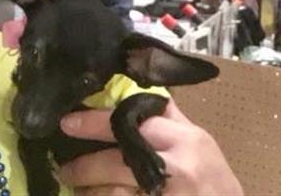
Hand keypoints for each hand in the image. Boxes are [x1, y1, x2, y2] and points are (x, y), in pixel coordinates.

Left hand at [57, 99, 242, 195]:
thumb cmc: (214, 176)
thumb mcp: (198, 142)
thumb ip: (169, 120)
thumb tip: (137, 94)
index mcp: (184, 140)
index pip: (134, 124)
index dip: (96, 123)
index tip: (68, 122)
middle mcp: (176, 168)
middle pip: (118, 163)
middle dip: (85, 166)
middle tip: (65, 169)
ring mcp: (167, 195)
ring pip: (114, 194)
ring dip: (92, 193)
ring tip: (79, 189)